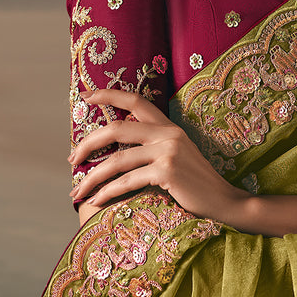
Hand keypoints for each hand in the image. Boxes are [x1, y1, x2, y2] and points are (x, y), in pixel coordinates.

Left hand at [69, 88, 245, 220]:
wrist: (224, 201)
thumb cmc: (195, 184)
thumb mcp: (176, 157)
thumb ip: (153, 148)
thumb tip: (117, 151)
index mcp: (169, 127)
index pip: (136, 100)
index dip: (109, 94)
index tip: (85, 95)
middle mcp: (168, 134)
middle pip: (117, 128)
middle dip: (88, 143)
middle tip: (72, 158)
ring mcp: (168, 151)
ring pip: (117, 160)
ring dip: (92, 177)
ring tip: (77, 191)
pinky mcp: (167, 171)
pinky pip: (127, 181)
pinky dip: (107, 192)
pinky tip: (97, 200)